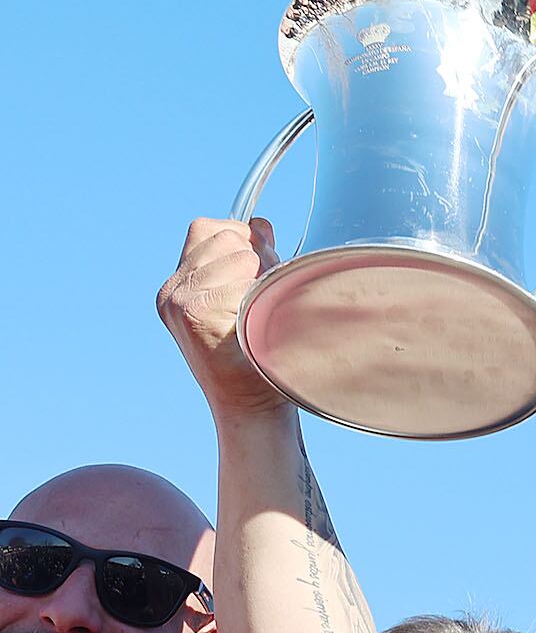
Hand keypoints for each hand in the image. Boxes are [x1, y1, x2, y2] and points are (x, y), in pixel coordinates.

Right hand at [155, 217, 292, 423]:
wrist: (253, 409)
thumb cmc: (259, 359)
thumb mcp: (254, 299)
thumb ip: (253, 260)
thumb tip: (259, 224)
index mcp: (180, 286)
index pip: (206, 228)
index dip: (241, 238)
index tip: (261, 270)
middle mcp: (172, 291)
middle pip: (222, 234)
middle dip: (256, 254)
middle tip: (267, 295)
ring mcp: (179, 301)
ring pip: (236, 254)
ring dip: (262, 276)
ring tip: (263, 312)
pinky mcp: (193, 313)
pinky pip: (240, 279)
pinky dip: (258, 295)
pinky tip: (256, 323)